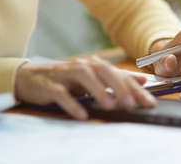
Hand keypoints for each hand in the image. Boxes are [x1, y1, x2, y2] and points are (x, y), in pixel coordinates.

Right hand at [15, 55, 155, 119]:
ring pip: (84, 78)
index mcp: (95, 65)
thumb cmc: (67, 79)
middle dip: (119, 87)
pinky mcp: (50, 86)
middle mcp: (82, 66)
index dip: (135, 88)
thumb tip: (143, 80)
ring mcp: (66, 75)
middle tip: (131, 104)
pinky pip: (62, 94)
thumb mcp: (94, 77)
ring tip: (109, 106)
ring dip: (98, 91)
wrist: (32, 77)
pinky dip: (72, 103)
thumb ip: (118, 78)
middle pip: (104, 72)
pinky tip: (82, 114)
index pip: (119, 75)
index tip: (149, 102)